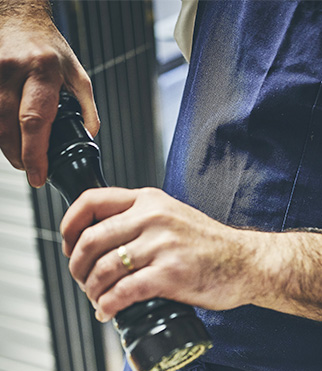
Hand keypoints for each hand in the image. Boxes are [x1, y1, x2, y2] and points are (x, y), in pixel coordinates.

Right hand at [0, 2, 98, 186]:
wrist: (20, 19)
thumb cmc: (49, 48)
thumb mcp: (77, 74)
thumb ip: (87, 107)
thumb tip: (90, 136)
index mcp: (42, 71)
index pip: (35, 121)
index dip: (35, 154)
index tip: (38, 175)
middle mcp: (13, 70)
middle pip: (9, 127)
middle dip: (19, 156)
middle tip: (30, 170)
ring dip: (7, 147)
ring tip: (21, 158)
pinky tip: (10, 138)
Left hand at [60, 186, 321, 333]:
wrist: (249, 263)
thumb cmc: (213, 247)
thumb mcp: (174, 217)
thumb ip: (143, 221)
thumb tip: (105, 243)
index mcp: (149, 200)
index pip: (91, 201)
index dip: (69, 226)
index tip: (68, 246)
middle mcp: (152, 218)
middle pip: (90, 240)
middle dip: (76, 267)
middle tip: (82, 282)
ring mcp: (161, 246)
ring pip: (103, 268)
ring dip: (91, 290)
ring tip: (96, 300)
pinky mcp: (170, 275)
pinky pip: (123, 291)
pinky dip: (107, 305)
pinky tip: (107, 312)